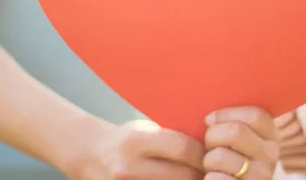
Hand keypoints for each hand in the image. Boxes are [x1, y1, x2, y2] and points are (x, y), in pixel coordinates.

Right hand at [74, 119, 205, 179]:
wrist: (90, 156)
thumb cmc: (125, 140)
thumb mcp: (144, 130)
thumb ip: (172, 138)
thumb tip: (214, 147)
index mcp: (135, 140)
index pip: (183, 148)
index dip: (204, 153)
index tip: (214, 154)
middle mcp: (128, 167)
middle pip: (183, 176)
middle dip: (203, 175)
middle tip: (215, 172)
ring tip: (198, 178)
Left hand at [203, 107, 279, 179]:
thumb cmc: (227, 156)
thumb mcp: (236, 137)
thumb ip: (229, 122)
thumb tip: (208, 118)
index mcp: (270, 135)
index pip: (255, 115)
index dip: (226, 114)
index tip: (210, 120)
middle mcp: (270, 155)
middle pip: (235, 131)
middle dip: (212, 136)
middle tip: (209, 145)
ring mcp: (261, 175)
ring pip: (220, 156)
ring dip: (207, 160)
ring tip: (212, 165)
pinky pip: (216, 178)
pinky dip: (209, 177)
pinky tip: (215, 178)